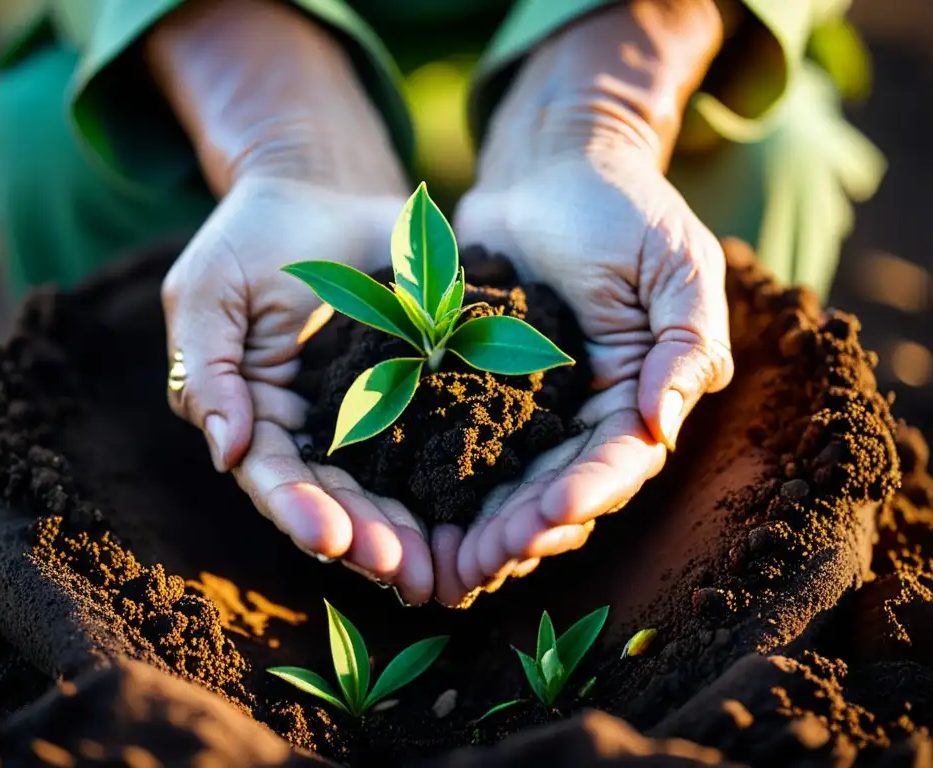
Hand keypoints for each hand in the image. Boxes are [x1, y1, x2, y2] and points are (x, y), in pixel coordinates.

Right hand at [150, 0, 433, 603]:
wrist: (325, 187)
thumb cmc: (254, 235)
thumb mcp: (211, 291)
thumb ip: (210, 370)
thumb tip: (225, 451)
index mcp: (256, 413)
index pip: (273, 474)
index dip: (298, 509)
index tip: (329, 538)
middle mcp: (312, 428)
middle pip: (335, 496)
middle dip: (365, 538)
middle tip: (402, 572)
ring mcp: (368, 412)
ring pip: (387, 484)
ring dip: (408, 528)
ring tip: (438, 567)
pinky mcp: (416, 389)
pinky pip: (433, 439)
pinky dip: (450, 480)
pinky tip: (475, 517)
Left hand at [431, 0, 732, 605]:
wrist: (547, 163)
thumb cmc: (621, 206)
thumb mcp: (674, 264)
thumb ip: (684, 341)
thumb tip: (661, 424)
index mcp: (637, 393)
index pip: (619, 460)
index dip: (589, 492)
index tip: (552, 516)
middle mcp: (584, 413)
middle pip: (559, 489)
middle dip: (524, 529)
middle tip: (483, 562)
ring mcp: (529, 406)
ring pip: (509, 482)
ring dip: (482, 524)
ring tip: (445, 561)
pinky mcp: (476, 387)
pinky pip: (460, 442)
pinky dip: (441, 481)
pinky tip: (411, 512)